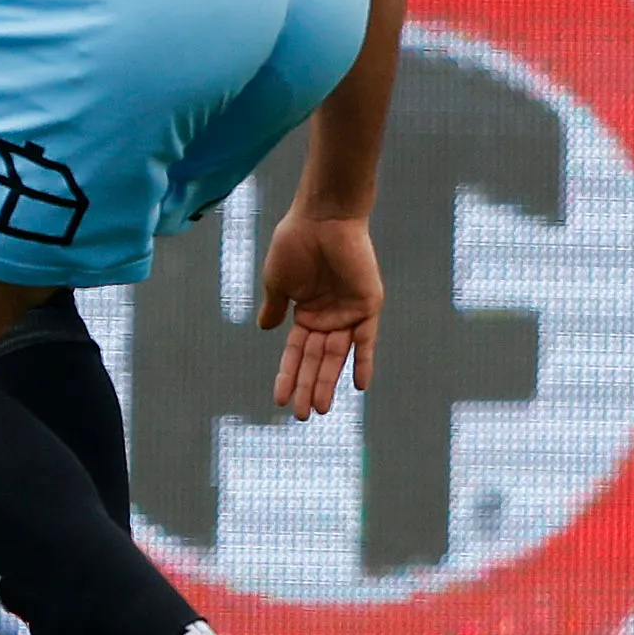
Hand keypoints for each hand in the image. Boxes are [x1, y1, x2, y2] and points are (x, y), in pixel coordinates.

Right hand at [259, 209, 382, 419]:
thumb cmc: (294, 244)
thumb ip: (275, 306)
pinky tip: (358, 385)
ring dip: (329, 381)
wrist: (322, 219)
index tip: (278, 400)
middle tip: (302, 415)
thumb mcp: (278, 280)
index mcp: (304, 313)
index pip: (295, 353)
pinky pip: (366, 339)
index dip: (287, 376)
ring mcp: (348, 314)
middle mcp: (327, 318)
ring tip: (319, 407)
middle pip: (316, 360)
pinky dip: (363, 361)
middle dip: (308, 387)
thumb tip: (266, 329)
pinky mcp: (368, 306)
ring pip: (337, 356)